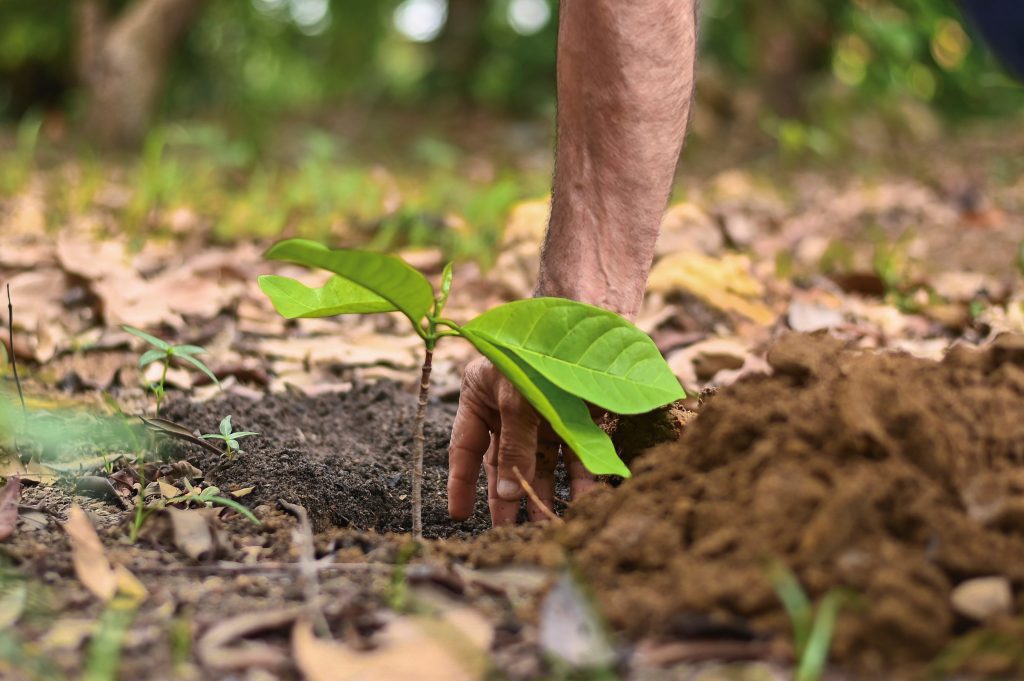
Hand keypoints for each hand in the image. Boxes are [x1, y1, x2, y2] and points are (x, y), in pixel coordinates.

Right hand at [447, 357, 598, 525]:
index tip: (459, 516)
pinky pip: (577, 456)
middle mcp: (511, 410)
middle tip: (506, 533)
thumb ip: (513, 446)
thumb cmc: (540, 351)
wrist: (591, 319)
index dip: (462, 482)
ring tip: (546, 527)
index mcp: (481, 397)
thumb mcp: (518, 399)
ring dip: (545, 494)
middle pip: (505, 462)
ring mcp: (545, 415)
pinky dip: (581, 480)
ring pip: (543, 464)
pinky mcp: (579, 419)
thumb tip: (507, 495)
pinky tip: (585, 504)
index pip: (465, 447)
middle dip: (507, 498)